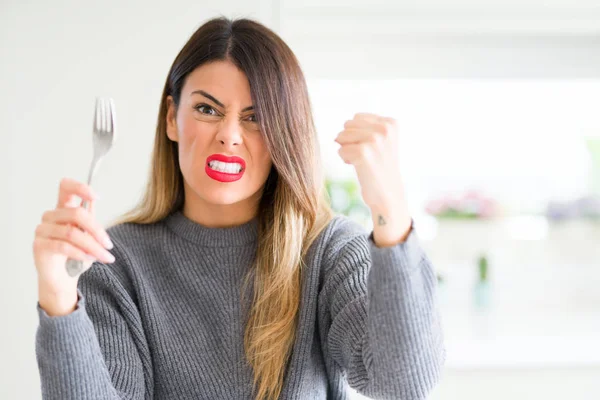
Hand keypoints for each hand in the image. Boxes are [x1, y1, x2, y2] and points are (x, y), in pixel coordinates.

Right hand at [33, 178, 114, 314]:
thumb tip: (94, 201)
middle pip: (77, 213)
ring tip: (105, 257)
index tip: (96, 197)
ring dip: (93, 246)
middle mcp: (50, 216)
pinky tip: (90, 259)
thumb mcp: (88, 235)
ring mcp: (42, 230)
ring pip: (72, 233)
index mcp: (63, 209)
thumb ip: (89, 218)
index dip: (80, 188)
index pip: (65, 187)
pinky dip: (81, 253)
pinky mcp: (39, 245)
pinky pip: (63, 246)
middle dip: (98, 230)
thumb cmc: (76, 255)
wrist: (63, 279)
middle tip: (109, 245)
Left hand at [335, 113, 411, 245]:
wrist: (388, 194)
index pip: (356, 117)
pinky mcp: (363, 152)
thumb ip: (366, 126)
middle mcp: (385, 129)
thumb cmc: (380, 166)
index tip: (373, 149)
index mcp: (391, 123)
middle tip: (367, 157)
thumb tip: (340, 131)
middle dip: (351, 141)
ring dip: (347, 150)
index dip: (358, 134)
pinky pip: (340, 151)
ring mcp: (374, 140)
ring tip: (364, 161)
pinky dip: (346, 160)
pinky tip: (360, 167)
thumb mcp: (382, 140)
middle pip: (347, 125)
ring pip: (341, 137)